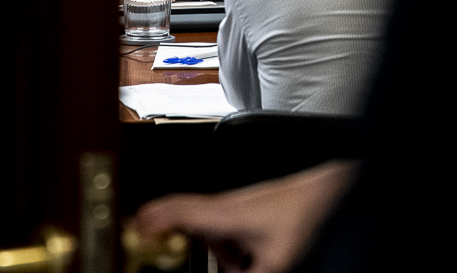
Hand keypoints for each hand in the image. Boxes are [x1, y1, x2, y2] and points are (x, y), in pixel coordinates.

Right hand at [134, 161, 357, 272]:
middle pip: (182, 216)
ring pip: (205, 227)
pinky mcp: (245, 207)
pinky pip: (223, 228)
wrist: (324, 193)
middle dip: (167, 232)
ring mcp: (234, 204)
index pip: (176, 211)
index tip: (132, 231)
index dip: (150, 221)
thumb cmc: (302, 215)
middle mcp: (224, 204)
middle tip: (152, 243)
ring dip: (209, 249)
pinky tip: (244, 258)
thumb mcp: (274, 260)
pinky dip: (226, 247)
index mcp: (223, 213)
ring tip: (233, 263)